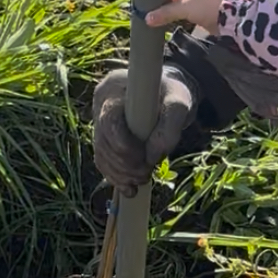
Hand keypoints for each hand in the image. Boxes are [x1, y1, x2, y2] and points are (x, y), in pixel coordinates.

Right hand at [92, 66, 196, 194]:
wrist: (164, 92)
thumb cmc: (171, 93)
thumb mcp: (179, 103)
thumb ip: (169, 128)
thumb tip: (150, 157)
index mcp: (114, 89)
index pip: (109, 123)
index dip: (124, 147)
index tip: (145, 159)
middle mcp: (100, 105)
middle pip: (103, 144)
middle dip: (125, 165)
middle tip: (146, 175)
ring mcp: (98, 121)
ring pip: (101, 156)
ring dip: (120, 175)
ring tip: (142, 180)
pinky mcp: (102, 137)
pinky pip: (102, 161)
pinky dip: (116, 177)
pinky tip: (129, 188)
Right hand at [145, 0, 226, 33]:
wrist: (233, 18)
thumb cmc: (210, 4)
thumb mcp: (184, 7)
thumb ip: (165, 12)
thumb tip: (148, 18)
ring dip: (169, 1)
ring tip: (154, 6)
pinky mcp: (201, 6)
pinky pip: (184, 6)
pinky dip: (176, 10)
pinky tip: (165, 15)